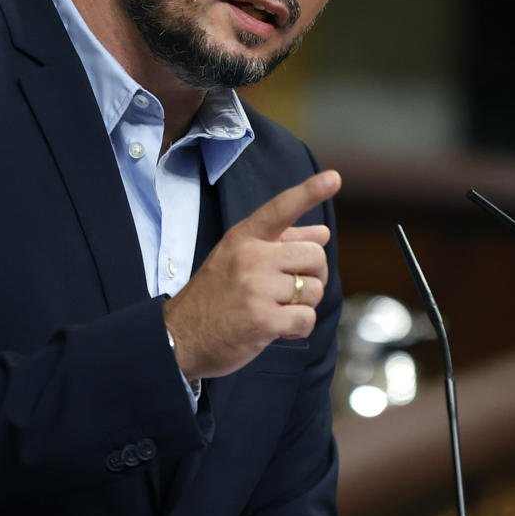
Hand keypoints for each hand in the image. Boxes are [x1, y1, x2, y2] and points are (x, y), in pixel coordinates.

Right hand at [163, 169, 338, 380]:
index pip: (280, 209)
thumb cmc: (214, 296)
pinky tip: (278, 329)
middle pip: (314, 256)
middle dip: (312, 275)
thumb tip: (322, 234)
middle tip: (291, 290)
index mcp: (243, 238)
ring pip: (314, 289)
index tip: (334, 178)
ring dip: (303, 305)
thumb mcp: (237, 259)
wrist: (180, 337)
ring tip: (276, 310)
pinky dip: (298, 328)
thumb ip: (280, 244)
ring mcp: (256, 288)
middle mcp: (250, 257)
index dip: (310, 192)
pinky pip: (306, 318)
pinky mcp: (263, 320)